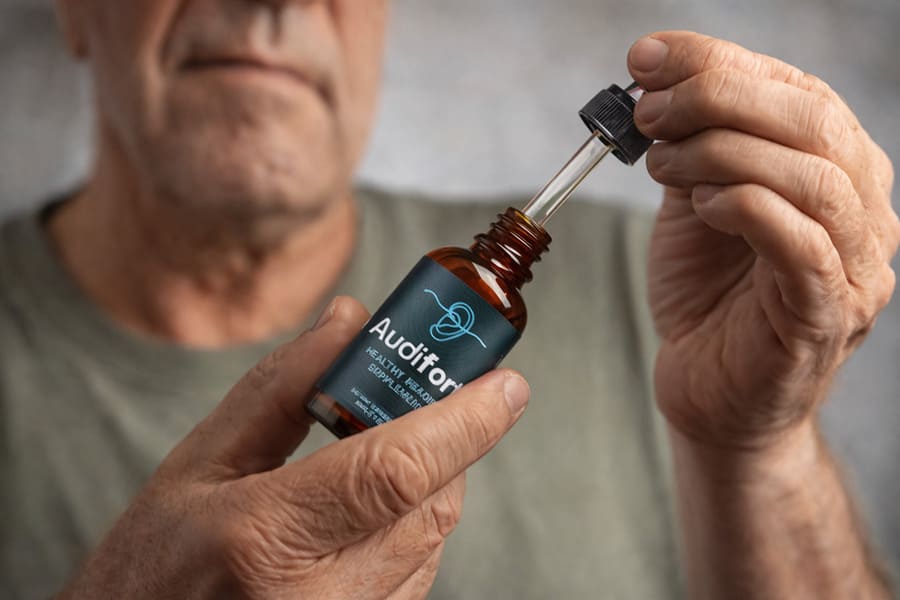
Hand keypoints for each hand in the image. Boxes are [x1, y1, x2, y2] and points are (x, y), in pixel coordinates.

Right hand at [57, 297, 529, 599]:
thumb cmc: (153, 566)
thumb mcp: (198, 464)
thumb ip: (280, 388)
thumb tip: (351, 322)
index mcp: (267, 539)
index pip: (398, 469)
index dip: (465, 420)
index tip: (506, 384)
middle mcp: (320, 598)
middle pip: (431, 503)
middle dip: (448, 440)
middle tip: (441, 392)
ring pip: (432, 541)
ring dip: (431, 482)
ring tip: (386, 447)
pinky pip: (416, 576)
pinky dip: (412, 528)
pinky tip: (373, 507)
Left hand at [629, 31, 898, 448]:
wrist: (710, 393)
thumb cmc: (706, 298)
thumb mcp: (694, 207)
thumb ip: (694, 150)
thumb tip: (657, 82)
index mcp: (832, 171)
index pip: (796, 90)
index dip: (720, 61)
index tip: (647, 55)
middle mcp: (860, 210)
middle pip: (813, 121)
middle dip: (719, 98)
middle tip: (649, 111)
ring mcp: (854, 265)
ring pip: (813, 176)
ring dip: (724, 152)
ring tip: (661, 161)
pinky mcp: (825, 314)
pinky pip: (802, 245)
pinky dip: (747, 207)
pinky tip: (701, 205)